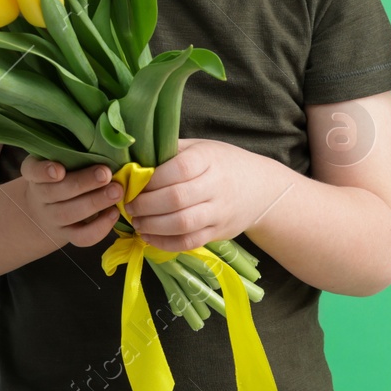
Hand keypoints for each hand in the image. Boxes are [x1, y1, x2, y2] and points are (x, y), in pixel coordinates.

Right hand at [19, 155, 122, 248]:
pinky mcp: (67, 235)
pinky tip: (114, 213)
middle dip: (83, 183)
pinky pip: (81, 237)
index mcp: (35, 173)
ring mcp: (52, 218)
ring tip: (117, 191)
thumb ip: (73, 152)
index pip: (32, 171)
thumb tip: (106, 141)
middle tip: (106, 174)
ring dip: (95, 203)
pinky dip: (99, 228)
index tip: (59, 170)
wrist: (45, 208)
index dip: (44, 171)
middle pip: (56, 192)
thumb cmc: (61, 174)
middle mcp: (40, 196)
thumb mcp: (58, 158)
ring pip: (69, 214)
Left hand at [124, 138, 280, 252]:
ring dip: (152, 226)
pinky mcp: (218, 233)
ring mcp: (218, 212)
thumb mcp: (201, 147)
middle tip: (129, 206)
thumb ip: (172, 152)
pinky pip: (189, 242)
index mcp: (208, 159)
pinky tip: (149, 237)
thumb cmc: (223, 163)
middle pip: (176, 198)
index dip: (151, 179)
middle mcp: (216, 186)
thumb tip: (133, 158)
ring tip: (137, 222)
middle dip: (146, 204)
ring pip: (182, 224)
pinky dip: (165, 243)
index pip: (178, 169)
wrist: (261, 188)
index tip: (132, 184)